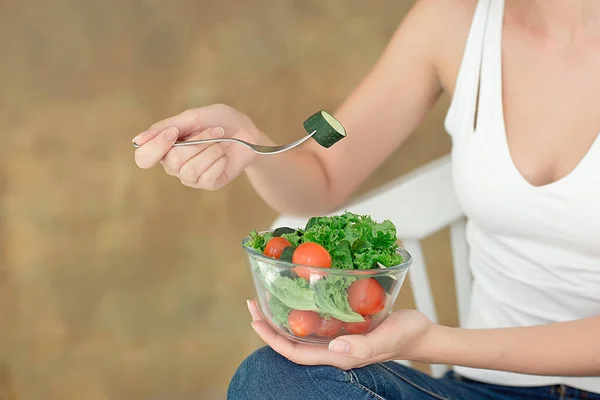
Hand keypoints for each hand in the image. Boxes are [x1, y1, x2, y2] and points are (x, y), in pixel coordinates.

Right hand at [133, 104, 262, 189]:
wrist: (247, 132)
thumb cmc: (219, 120)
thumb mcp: (192, 117)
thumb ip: (166, 127)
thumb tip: (137, 140)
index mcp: (164, 146)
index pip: (144, 157)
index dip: (156, 147)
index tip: (174, 133)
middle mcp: (173, 164)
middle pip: (173, 161)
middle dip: (199, 142)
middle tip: (215, 131)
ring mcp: (190, 177)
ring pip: (190, 170)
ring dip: (211, 151)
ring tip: (220, 142)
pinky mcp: (208, 184)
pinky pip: (207, 177)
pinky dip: (219, 161)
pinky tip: (224, 156)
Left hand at [247, 299, 433, 369]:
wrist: (419, 332)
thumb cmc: (404, 336)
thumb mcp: (386, 339)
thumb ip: (362, 348)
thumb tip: (334, 349)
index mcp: (338, 355)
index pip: (295, 352)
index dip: (272, 339)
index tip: (256, 320)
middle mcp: (332, 348)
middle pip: (292, 341)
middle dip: (270, 324)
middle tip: (254, 302)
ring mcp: (337, 337)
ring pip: (302, 329)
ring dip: (283, 315)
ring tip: (268, 295)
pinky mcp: (343, 325)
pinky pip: (317, 318)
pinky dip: (303, 306)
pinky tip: (299, 291)